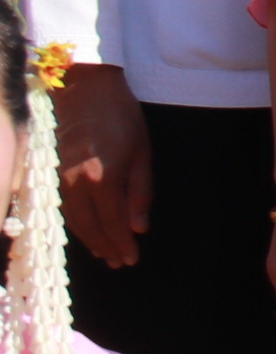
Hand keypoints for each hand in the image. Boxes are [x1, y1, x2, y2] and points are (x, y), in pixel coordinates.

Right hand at [53, 65, 149, 267]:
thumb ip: (140, 192)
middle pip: (91, 227)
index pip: (112, 223)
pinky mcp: (55, 174)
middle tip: (120, 262)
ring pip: (75, 221)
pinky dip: (78, 224)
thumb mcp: (142, 152)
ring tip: (106, 253)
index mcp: (102, 178)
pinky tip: (88, 231)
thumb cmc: (121, 117)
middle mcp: (77, 184)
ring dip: (91, 240)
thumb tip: (140, 227)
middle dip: (106, 247)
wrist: (85, 90)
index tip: (132, 259)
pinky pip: (66, 208)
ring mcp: (62, 180)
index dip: (122, 243)